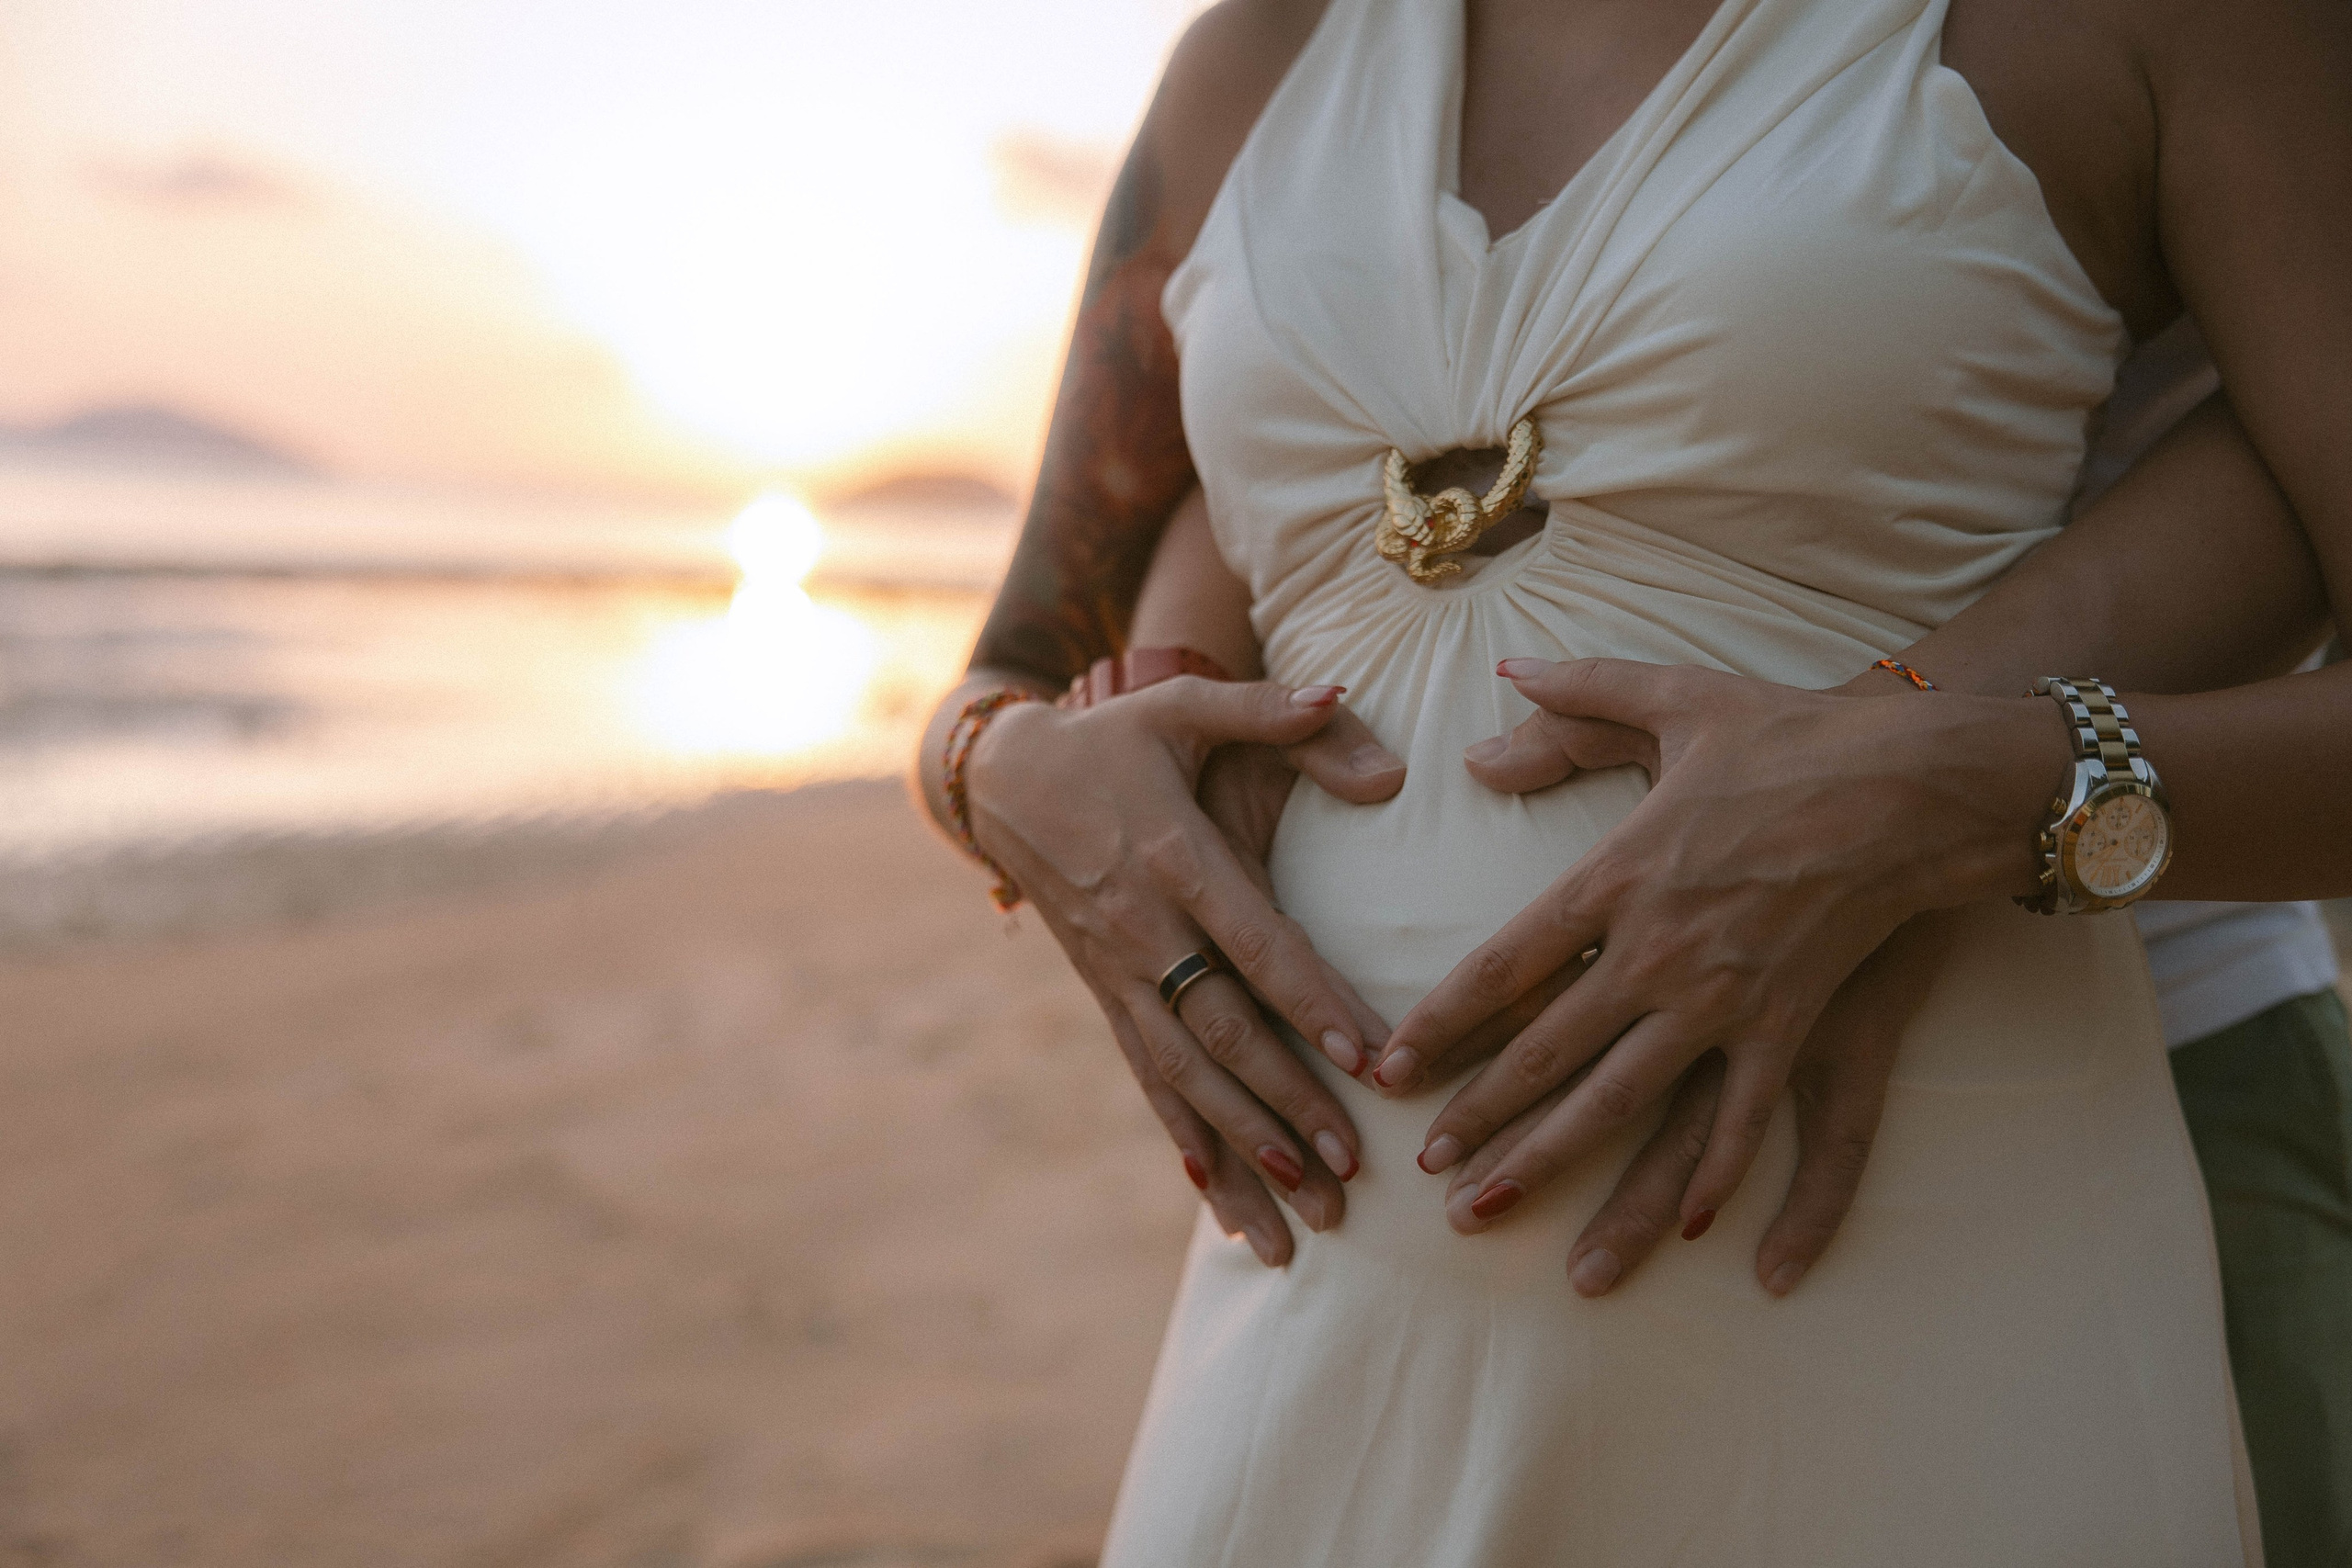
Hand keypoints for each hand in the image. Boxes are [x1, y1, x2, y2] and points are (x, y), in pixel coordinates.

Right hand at [966, 676, 1403, 1263]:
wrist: (1003, 780)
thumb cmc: (1115, 735)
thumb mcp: (1184, 704)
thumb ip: (1271, 709)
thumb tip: (1346, 698)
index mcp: (1176, 857)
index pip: (1254, 940)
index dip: (1309, 998)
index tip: (1366, 1058)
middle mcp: (1144, 929)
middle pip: (1222, 1029)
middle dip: (1287, 1104)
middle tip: (1349, 1168)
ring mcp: (1119, 973)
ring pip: (1184, 1077)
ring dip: (1244, 1149)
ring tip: (1302, 1220)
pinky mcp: (1106, 998)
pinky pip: (1149, 1083)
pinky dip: (1190, 1147)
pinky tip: (1224, 1210)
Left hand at [1390, 657, 2058, 1246]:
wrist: (1917, 778)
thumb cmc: (1794, 734)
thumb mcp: (1675, 697)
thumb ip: (1579, 696)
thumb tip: (1502, 679)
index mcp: (1616, 875)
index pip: (1501, 966)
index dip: (1440, 1024)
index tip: (1391, 1067)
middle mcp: (1656, 948)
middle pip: (1545, 1052)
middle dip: (1479, 1115)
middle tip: (1426, 1169)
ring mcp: (1724, 997)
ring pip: (1620, 1100)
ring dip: (1554, 1158)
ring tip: (1497, 1205)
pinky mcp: (1790, 1024)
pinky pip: (1745, 1118)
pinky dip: (1716, 1177)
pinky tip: (1686, 1228)